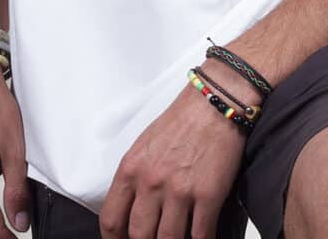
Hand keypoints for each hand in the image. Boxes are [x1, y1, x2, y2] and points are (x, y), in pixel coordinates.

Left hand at [99, 63, 257, 238]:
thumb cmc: (182, 120)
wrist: (215, 102)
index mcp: (131, 168)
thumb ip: (135, 178)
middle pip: (139, 236)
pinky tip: (200, 238)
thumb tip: (133, 211)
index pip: (111, 219)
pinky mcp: (208, 195)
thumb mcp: (145, 144)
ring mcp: (180, 191)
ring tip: (178, 236)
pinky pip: (201, 236)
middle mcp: (151, 182)